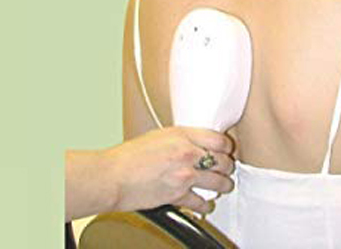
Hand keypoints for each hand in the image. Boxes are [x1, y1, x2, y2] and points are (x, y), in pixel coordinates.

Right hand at [106, 126, 234, 214]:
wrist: (113, 176)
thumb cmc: (128, 157)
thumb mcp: (158, 136)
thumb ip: (180, 139)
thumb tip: (193, 145)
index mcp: (182, 135)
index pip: (218, 139)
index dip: (226, 146)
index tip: (227, 149)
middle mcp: (187, 153)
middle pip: (222, 160)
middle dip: (227, 166)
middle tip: (227, 168)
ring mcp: (185, 175)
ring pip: (218, 182)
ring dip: (224, 185)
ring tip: (225, 185)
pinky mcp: (178, 195)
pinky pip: (201, 202)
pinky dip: (205, 205)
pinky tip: (206, 204)